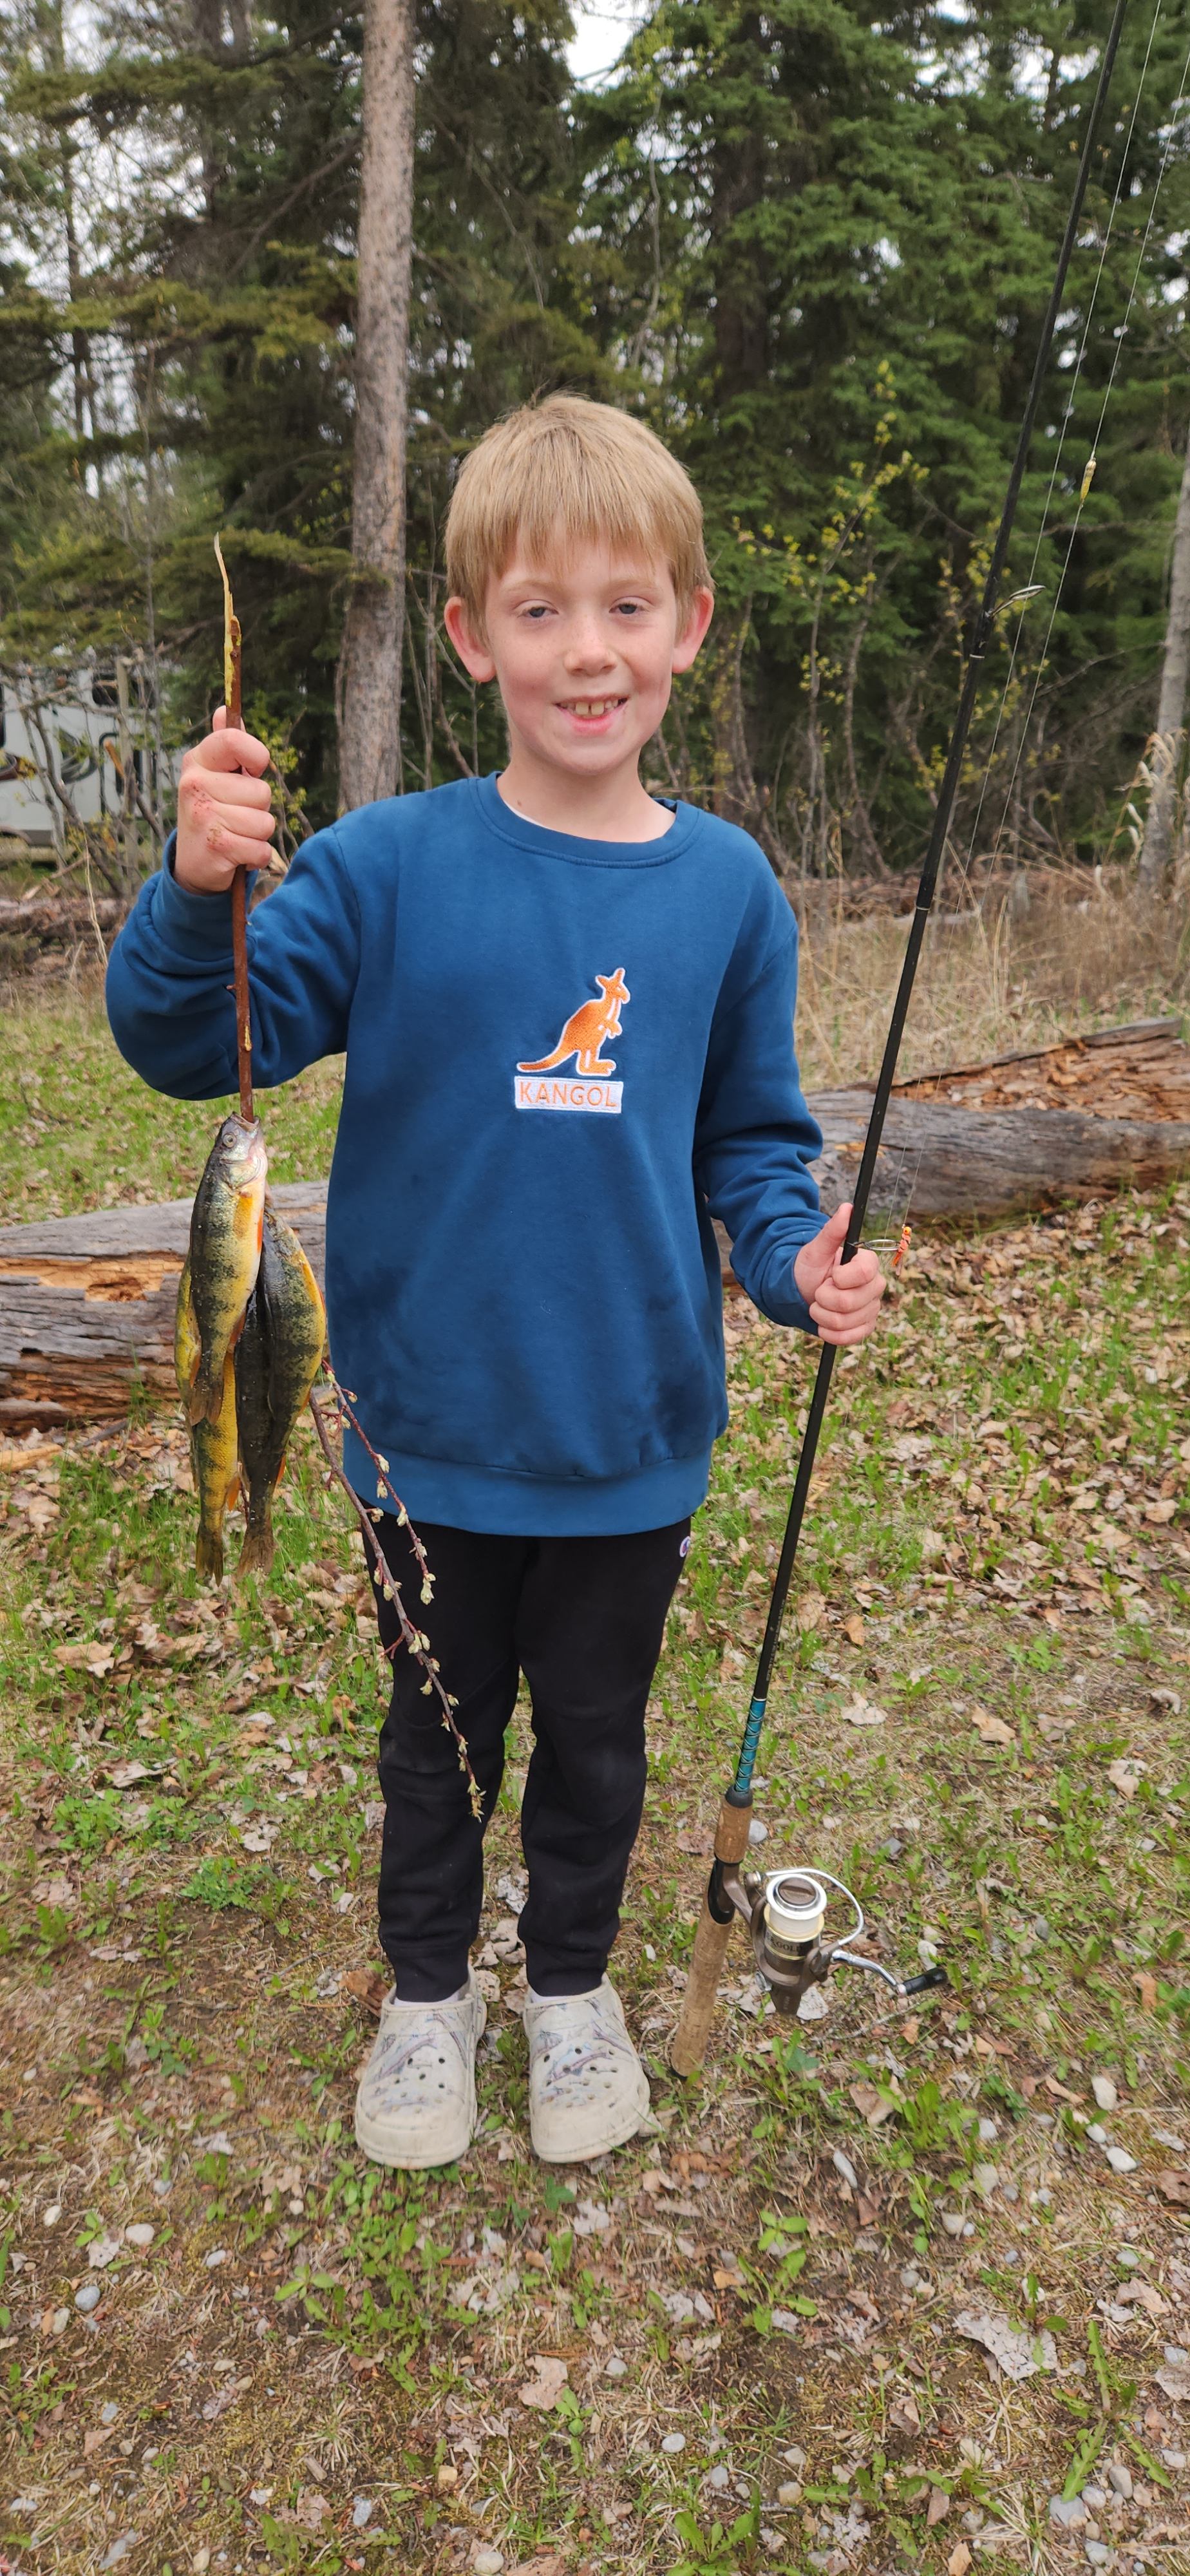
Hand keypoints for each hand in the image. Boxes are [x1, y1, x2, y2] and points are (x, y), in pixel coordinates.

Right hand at [174, 706, 276, 891]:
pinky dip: (256, 857)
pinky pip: (262, 849)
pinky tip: (237, 855)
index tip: (254, 769)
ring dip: (258, 835)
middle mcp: (194, 785)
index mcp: (197, 762)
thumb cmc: (213, 812)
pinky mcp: (216, 846)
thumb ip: (227, 746)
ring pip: (265, 822)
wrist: (192, 864)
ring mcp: (203, 815)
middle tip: (234, 816)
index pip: (234, 740)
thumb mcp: (215, 776)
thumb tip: (224, 709)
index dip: (256, 755)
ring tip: (235, 835)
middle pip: (262, 792)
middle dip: (258, 809)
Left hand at [793, 1203, 886, 1346]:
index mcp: (867, 1265)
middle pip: (850, 1302)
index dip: (841, 1278)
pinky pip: (848, 1338)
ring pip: (845, 1322)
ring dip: (822, 1315)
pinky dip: (828, 1332)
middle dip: (824, 1298)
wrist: (803, 1291)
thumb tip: (847, 1208)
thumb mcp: (816, 1249)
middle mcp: (874, 1287)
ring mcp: (871, 1310)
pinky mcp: (864, 1328)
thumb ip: (832, 1231)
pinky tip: (823, 1322)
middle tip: (819, 1291)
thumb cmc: (811, 1267)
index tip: (831, 1275)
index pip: (864, 1273)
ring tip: (818, 1304)